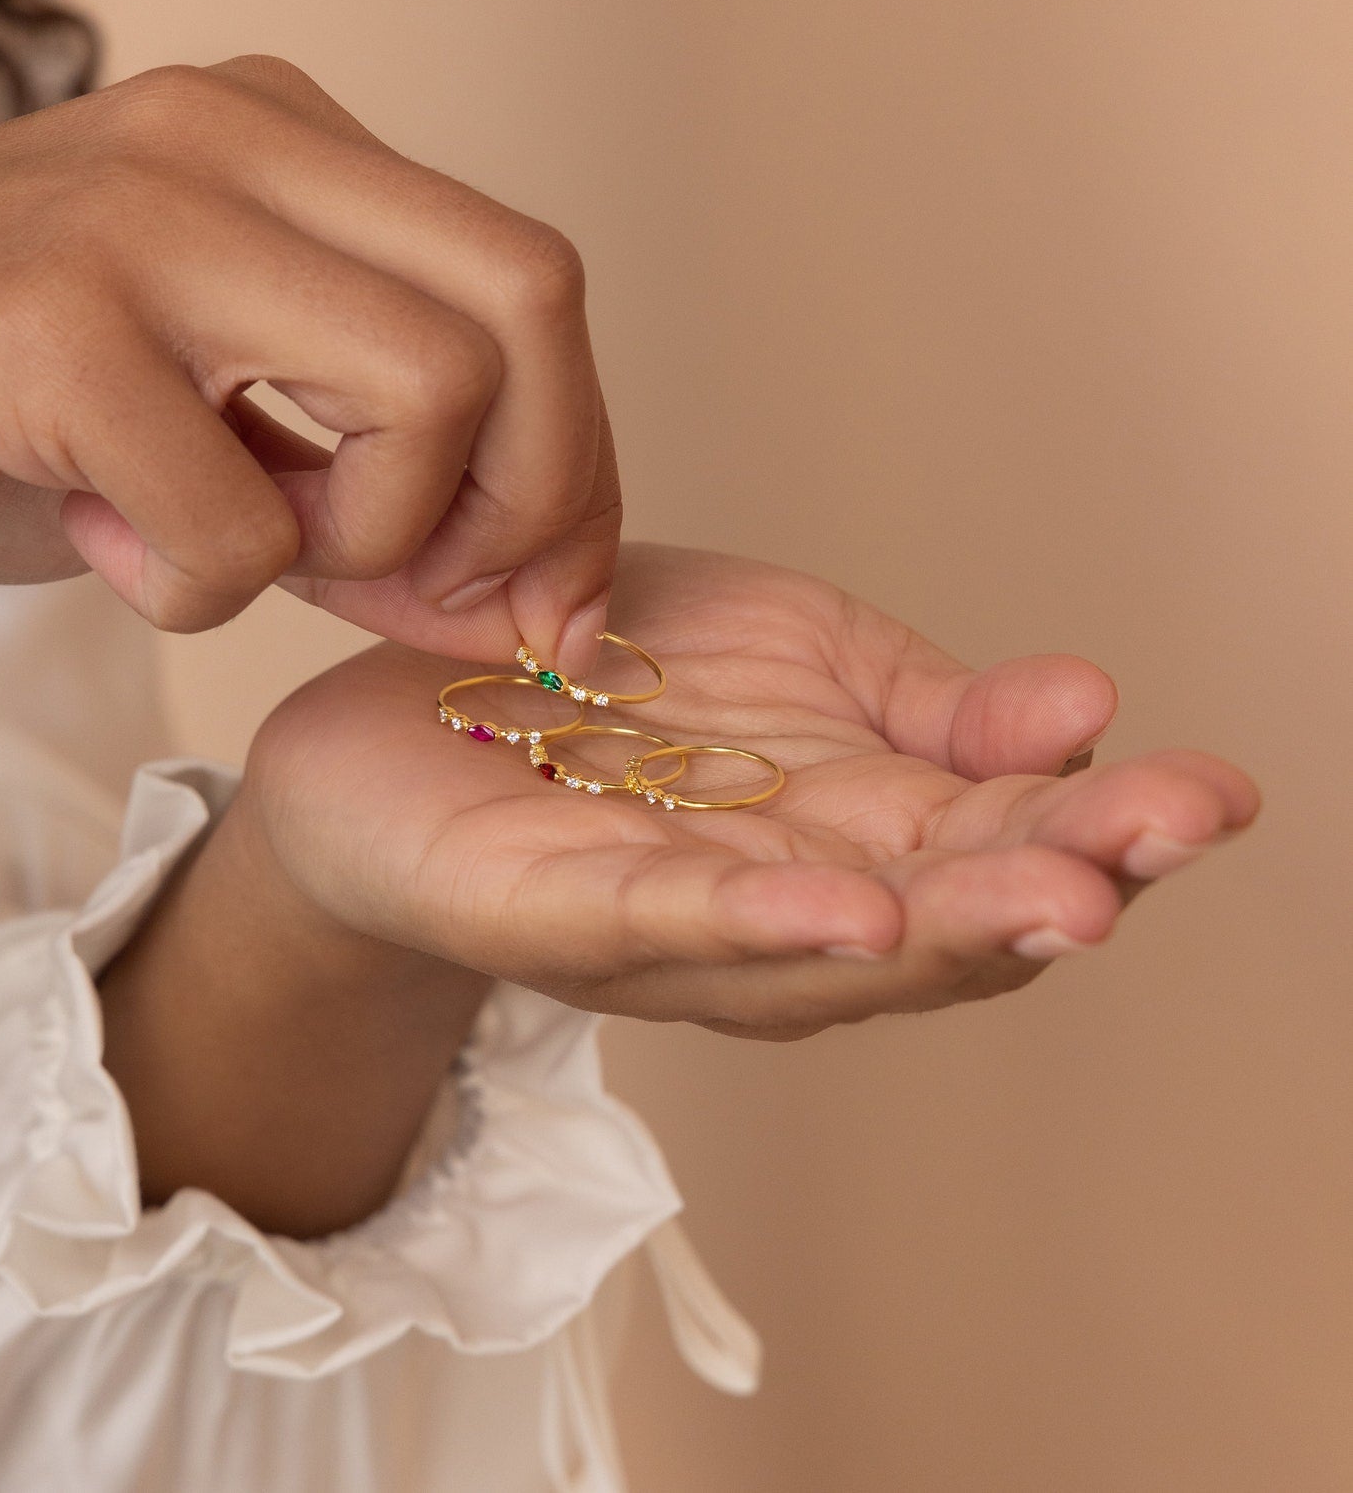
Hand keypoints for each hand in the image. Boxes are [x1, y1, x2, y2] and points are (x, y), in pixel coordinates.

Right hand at [0, 56, 616, 665]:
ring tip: (221, 540)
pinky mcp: (52, 318)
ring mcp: (146, 213)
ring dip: (358, 537)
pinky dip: (191, 585)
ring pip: (429, 390)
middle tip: (429, 588)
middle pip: (533, 305)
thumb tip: (533, 620)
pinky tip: (92, 538)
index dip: (578, 466)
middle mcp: (236, 139)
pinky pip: (236, 517)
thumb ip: (379, 526)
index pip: (535, 288)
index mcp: (288, 146)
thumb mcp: (220, 465)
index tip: (550, 597)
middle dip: (533, 496)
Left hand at [239, 543, 1258, 1039]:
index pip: (996, 841)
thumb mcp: (793, 657)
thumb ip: (930, 701)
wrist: (395, 711)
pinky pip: (661, 922)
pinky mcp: (550, 913)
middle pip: (936, 917)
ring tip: (1056, 898)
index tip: (1211, 788)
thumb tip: (1084, 706)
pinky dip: (757, 920)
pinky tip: (847, 909)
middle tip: (1164, 838)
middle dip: (1056, 881)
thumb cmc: (606, 691)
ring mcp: (669, 922)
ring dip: (945, 927)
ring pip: (825, 949)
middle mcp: (778, 897)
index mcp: (848, 827)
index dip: (1106, 824)